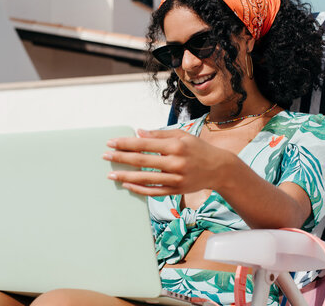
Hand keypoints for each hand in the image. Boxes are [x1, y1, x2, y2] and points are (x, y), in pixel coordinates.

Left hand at [102, 129, 236, 195]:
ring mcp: (176, 179)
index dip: (125, 143)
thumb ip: (159, 135)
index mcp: (175, 146)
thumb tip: (138, 133)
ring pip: (145, 179)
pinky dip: (138, 189)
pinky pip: (153, 191)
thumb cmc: (198, 149)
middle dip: (120, 158)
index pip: (144, 144)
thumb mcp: (181, 136)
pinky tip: (127, 185)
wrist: (219, 169)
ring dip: (125, 177)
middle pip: (141, 161)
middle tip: (105, 156)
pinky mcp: (176, 190)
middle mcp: (175, 163)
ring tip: (111, 174)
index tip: (111, 142)